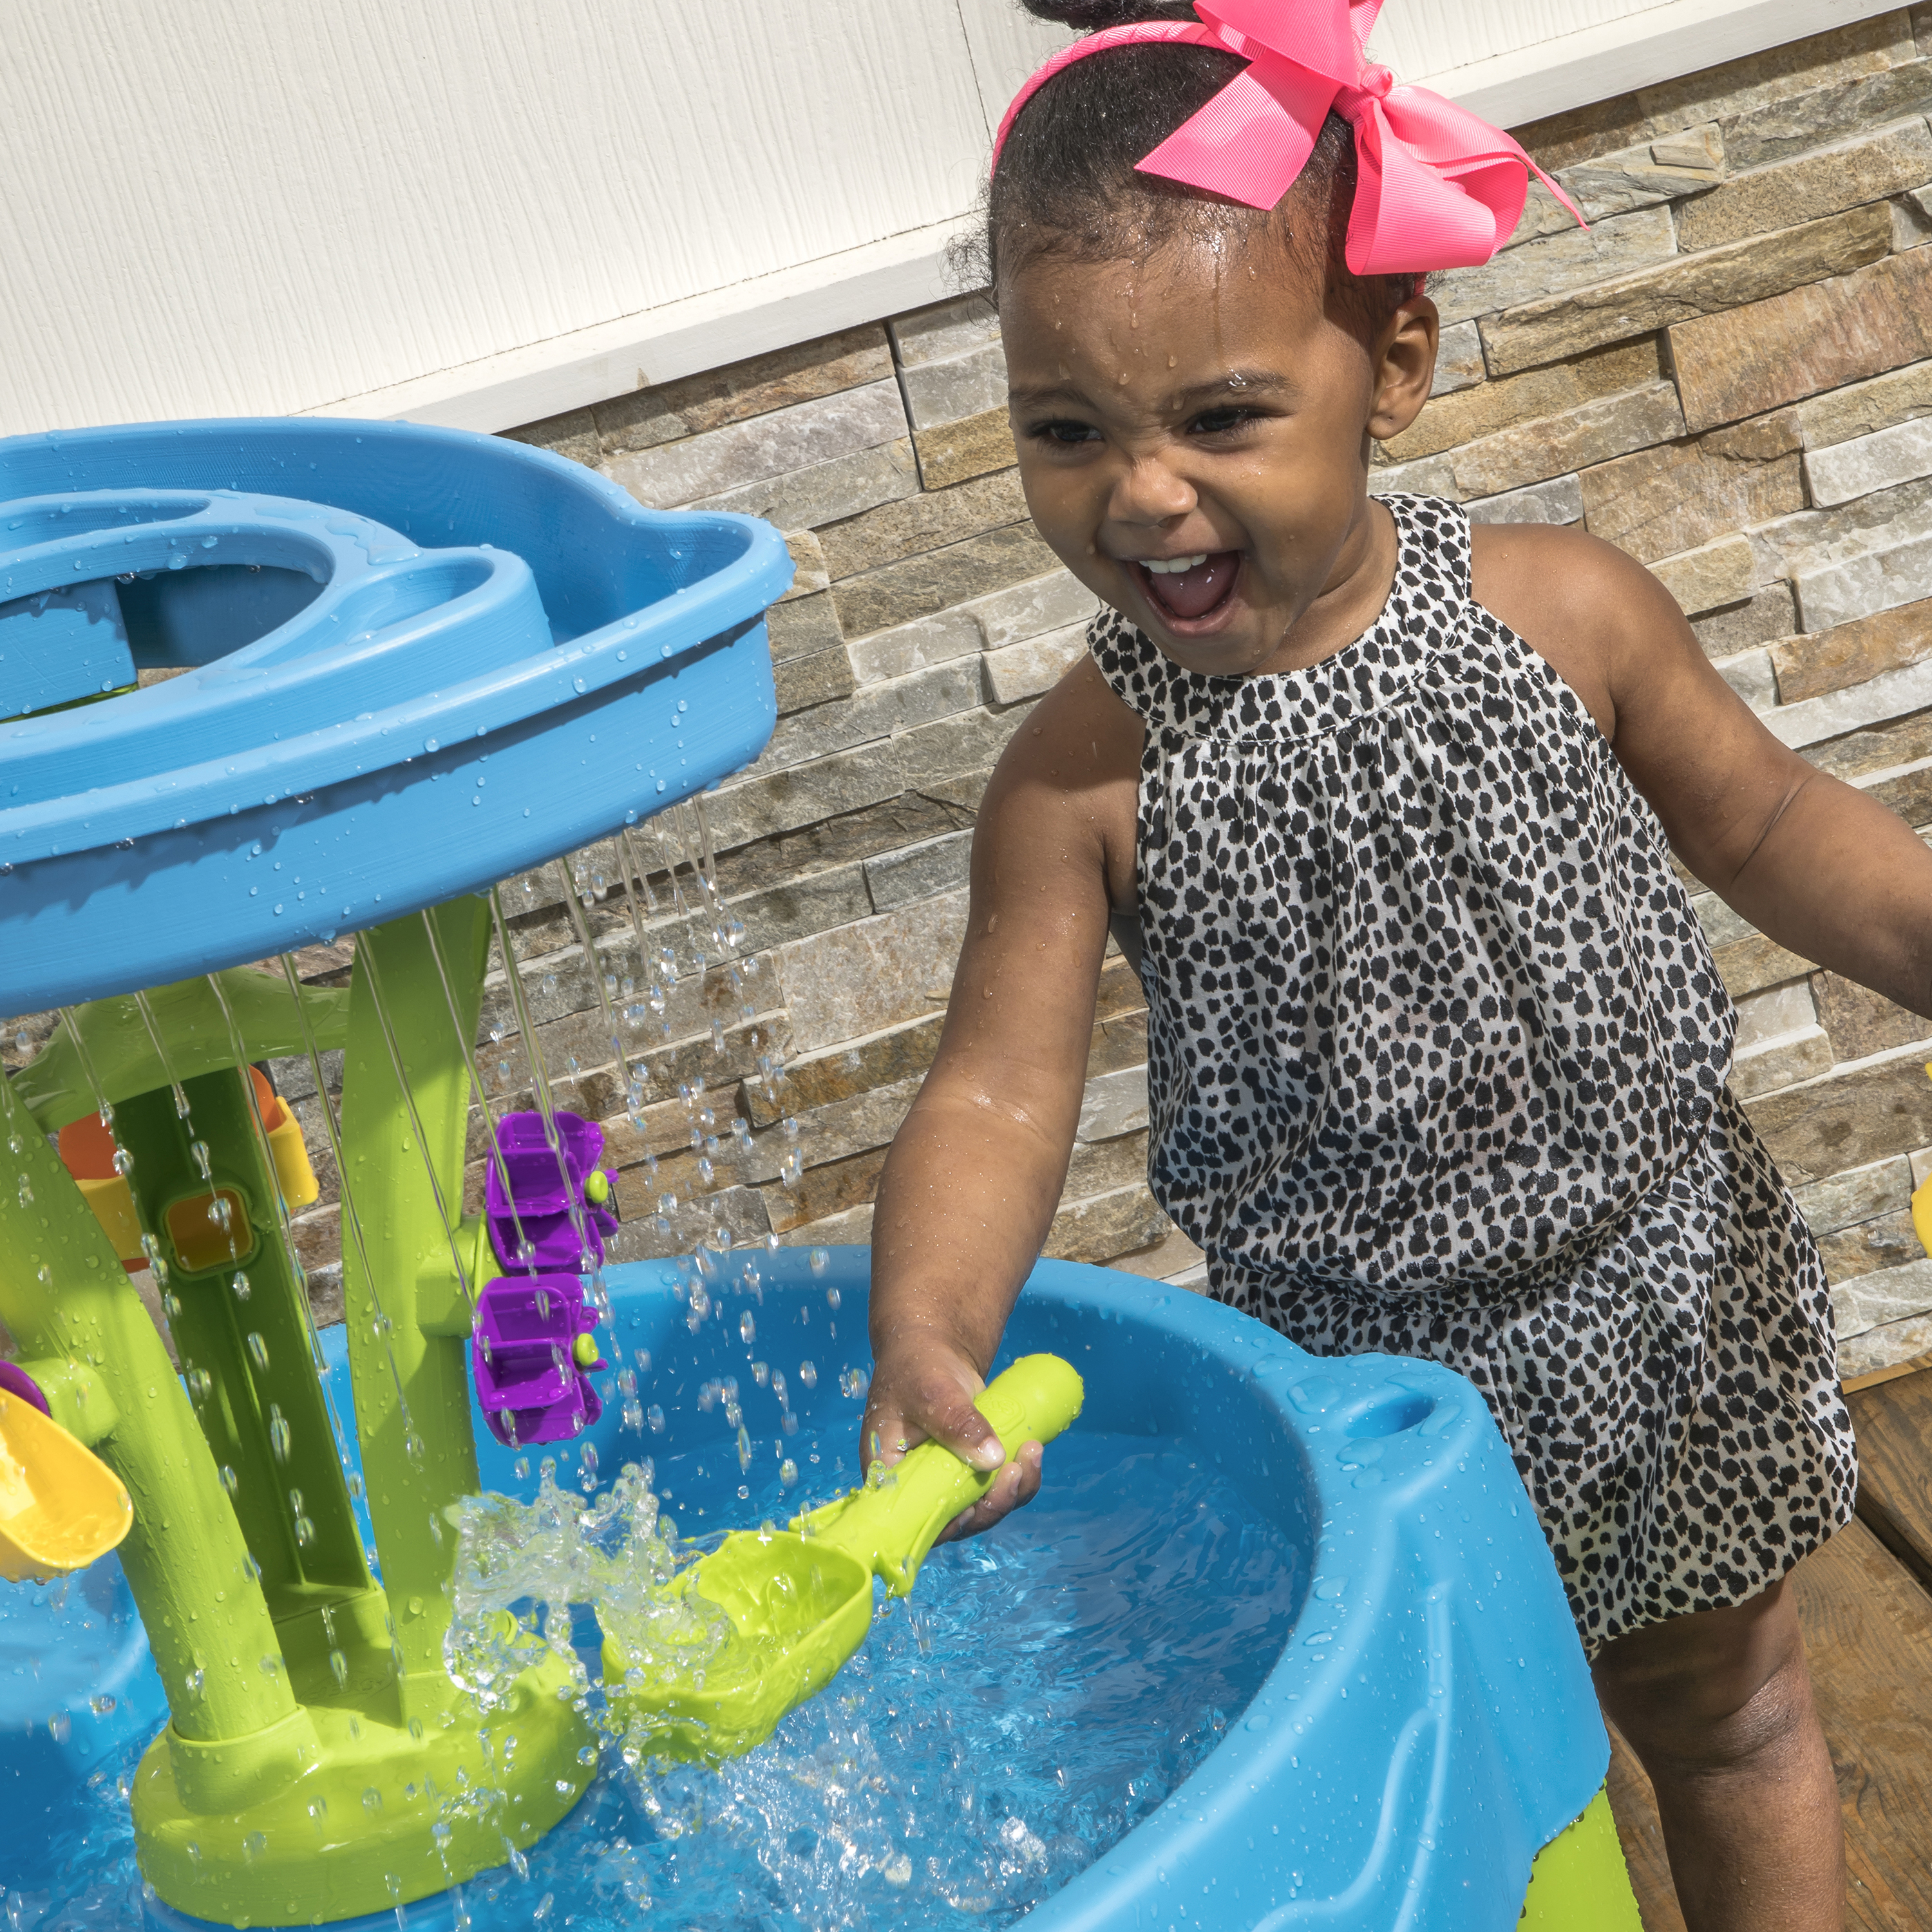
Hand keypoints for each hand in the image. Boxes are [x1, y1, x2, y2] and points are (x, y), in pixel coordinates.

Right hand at [860, 1332, 1044, 1543]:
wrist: (935, 1348)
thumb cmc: (918, 1366)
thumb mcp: (933, 1391)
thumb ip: (956, 1422)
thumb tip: (992, 1458)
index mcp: (890, 1472)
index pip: (913, 1516)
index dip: (948, 1521)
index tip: (976, 1504)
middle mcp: (917, 1485)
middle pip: (957, 1518)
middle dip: (992, 1503)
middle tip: (1016, 1471)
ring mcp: (947, 1478)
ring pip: (982, 1505)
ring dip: (1012, 1490)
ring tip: (1032, 1453)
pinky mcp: (971, 1467)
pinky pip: (996, 1485)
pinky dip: (1018, 1476)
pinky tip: (1032, 1452)